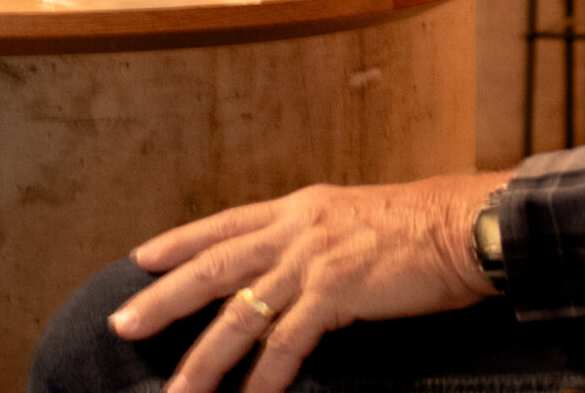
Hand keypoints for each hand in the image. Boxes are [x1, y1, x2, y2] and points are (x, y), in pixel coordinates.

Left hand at [107, 172, 508, 392]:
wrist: (461, 225)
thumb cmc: (417, 226)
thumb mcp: (351, 219)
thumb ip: (315, 238)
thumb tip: (292, 265)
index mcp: (296, 209)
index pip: (222, 225)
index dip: (178, 243)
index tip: (141, 260)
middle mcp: (294, 229)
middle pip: (212, 267)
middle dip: (164, 300)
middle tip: (122, 325)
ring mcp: (312, 260)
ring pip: (240, 312)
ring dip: (204, 358)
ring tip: (177, 391)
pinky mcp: (336, 292)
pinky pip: (289, 341)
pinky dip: (266, 375)